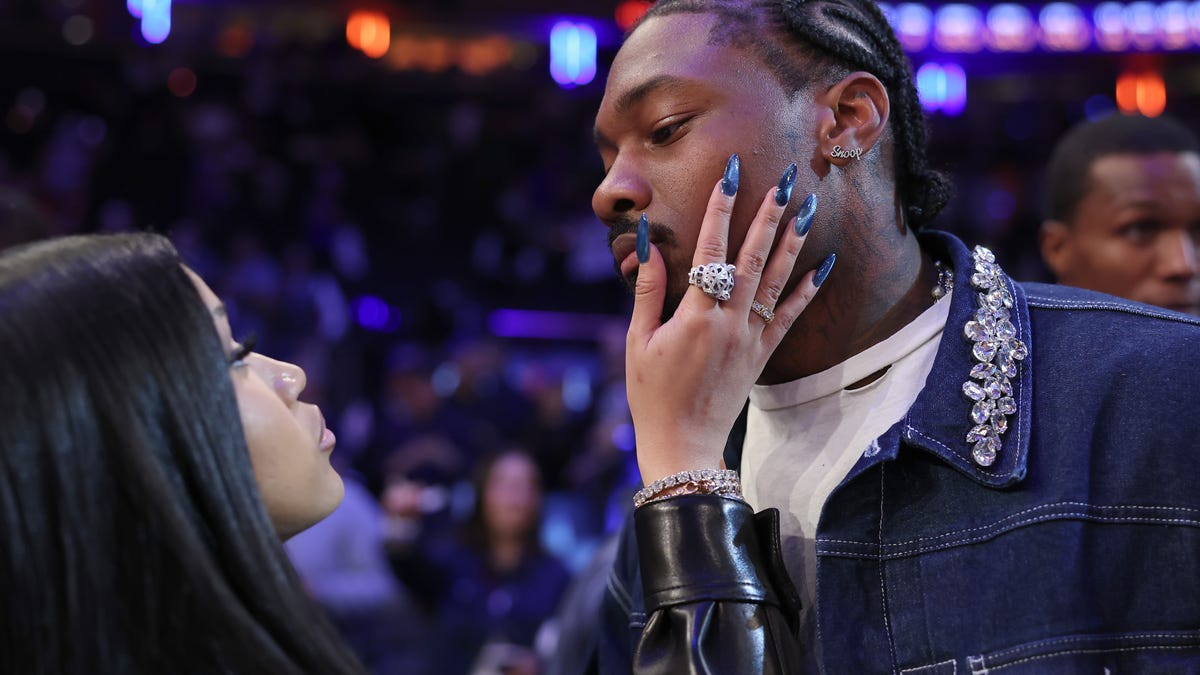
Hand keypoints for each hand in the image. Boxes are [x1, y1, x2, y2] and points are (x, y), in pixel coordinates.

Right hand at [624, 158, 825, 483]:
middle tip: (787, 178)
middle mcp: (729, 323)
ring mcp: (750, 338)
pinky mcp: (762, 355)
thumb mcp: (638, 342)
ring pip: (777, 280)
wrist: (683, 444)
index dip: (721, 210)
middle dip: (769, 214)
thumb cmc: (652, 395)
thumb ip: (647, 291)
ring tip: (809, 206)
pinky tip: (824, 264)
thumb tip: (647, 244)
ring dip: (793, 241)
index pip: (710, 251)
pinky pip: (790, 316)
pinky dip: (808, 289)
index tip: (731, 176)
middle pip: (753, 257)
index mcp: (695, 317)